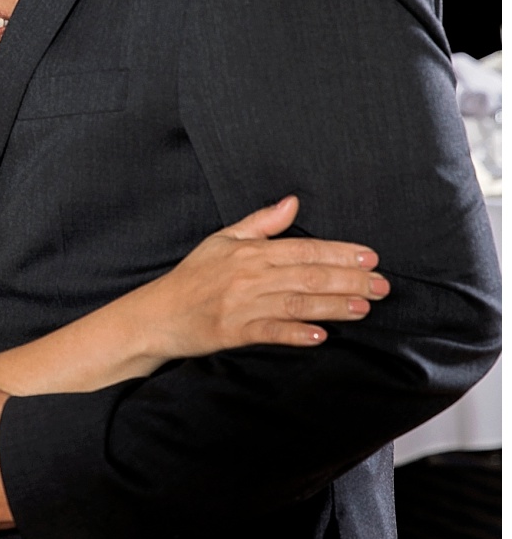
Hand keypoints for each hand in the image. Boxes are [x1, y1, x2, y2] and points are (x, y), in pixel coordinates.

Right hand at [144, 195, 388, 357]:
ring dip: (334, 306)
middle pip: (308, 276)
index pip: (304, 249)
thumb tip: (292, 202)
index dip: (340, 253)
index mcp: (250, 251)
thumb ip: (261, 223)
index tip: (370, 258)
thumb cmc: (192, 276)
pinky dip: (296, 334)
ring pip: (297, 303)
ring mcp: (242, 304)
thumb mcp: (223, 239)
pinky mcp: (234, 332)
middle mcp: (249, 276)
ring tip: (364, 308)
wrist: (157, 313)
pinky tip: (320, 336)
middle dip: (349, 280)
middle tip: (382, 286)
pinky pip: (271, 332)